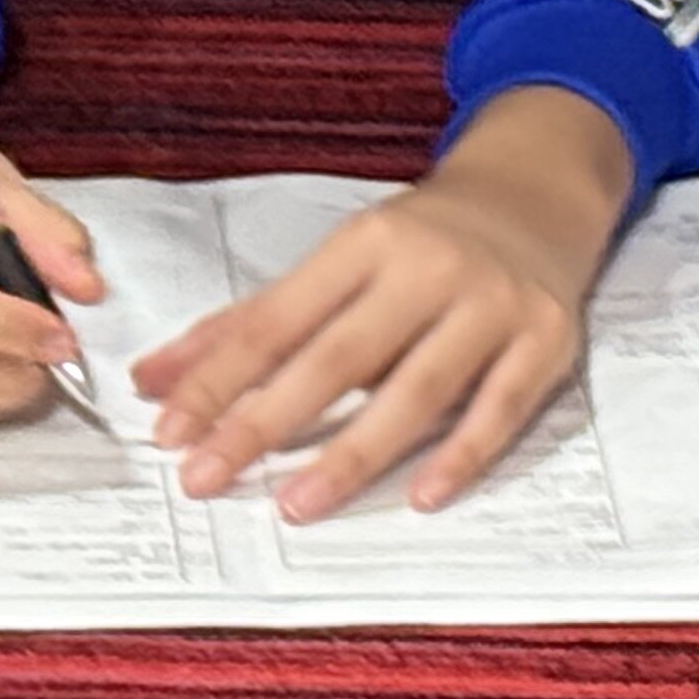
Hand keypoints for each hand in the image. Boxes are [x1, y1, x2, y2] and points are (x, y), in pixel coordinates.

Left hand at [135, 86, 628, 522]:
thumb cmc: (424, 239)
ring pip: (416, 389)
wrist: (538, 193)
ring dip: (352, 452)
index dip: (219, 378)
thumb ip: (249, 323)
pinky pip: (501, 408)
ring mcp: (493, 304)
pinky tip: (419, 497)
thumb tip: (151, 381)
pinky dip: (462, 455)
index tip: (169, 431)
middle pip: (338, 357)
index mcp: (366, 242)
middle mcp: (428, 268)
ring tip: (294, 504)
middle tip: (204, 478)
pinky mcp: (547, 341)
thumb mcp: (339, 261)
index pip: (278, 319)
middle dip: (264, 421)